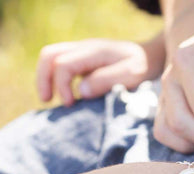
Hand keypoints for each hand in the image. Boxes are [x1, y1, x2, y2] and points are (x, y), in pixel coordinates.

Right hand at [37, 35, 164, 105]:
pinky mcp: (84, 63)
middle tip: (47, 101)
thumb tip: (81, 91)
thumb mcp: (131, 74)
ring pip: (51, 59)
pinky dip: (57, 81)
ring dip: (47, 79)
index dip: (61, 85)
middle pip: (49, 55)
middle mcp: (84, 49)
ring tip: (50, 100)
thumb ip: (107, 80)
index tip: (71, 104)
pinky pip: (61, 67)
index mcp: (93, 51)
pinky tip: (65, 97)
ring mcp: (82, 55)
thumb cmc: (143, 67)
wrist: (150, 57)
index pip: (63, 64)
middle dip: (43, 79)